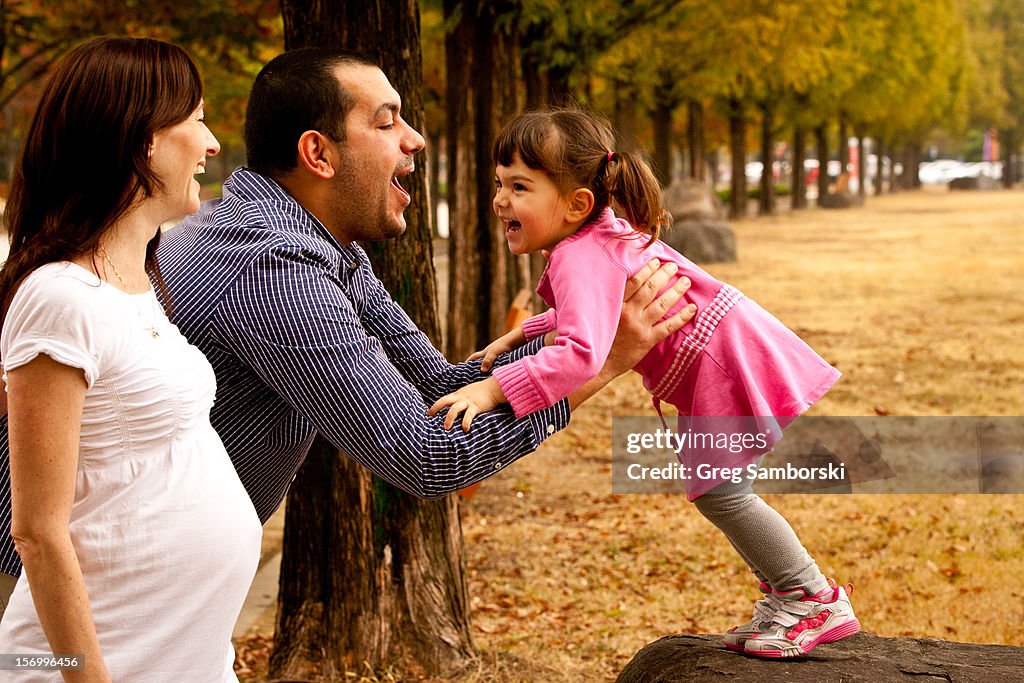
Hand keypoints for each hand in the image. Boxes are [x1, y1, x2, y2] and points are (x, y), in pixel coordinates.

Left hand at [428, 377, 506, 430]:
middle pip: (445, 401)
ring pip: (454, 409)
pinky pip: (469, 416)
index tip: (429, 413)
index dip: (435, 406)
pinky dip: (466, 423)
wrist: (494, 388)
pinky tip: (465, 430)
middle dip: (436, 408)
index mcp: (458, 394)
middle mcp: (461, 397)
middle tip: (430, 416)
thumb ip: (461, 398)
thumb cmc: (482, 391)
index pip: (444, 399)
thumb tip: (457, 407)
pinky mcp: (476, 406)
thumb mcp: (468, 393)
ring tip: (446, 428)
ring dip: (449, 418)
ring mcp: (468, 401)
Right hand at [466, 328, 524, 372]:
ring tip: (483, 380)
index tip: (462, 367)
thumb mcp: (493, 353)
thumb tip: (482, 370)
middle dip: (476, 368)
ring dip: (486, 371)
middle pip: (480, 362)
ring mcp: (495, 358)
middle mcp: (488, 355)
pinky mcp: (502, 360)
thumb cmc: (502, 346)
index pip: (473, 358)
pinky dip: (494, 371)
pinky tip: (495, 377)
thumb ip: (487, 361)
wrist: (514, 342)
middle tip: (472, 377)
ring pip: (488, 365)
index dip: (468, 362)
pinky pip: (496, 367)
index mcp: (484, 353)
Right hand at [609, 259, 694, 373]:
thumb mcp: (601, 312)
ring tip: (685, 282)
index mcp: (616, 304)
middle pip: (650, 289)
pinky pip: (667, 327)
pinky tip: (691, 309)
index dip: (648, 269)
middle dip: (664, 275)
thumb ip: (613, 298)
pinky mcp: (647, 341)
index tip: (657, 261)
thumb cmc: (600, 334)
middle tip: (674, 267)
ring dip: (676, 291)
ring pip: (661, 305)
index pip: (635, 281)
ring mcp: (639, 327)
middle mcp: (628, 314)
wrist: (600, 362)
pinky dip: (681, 317)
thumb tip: (626, 280)